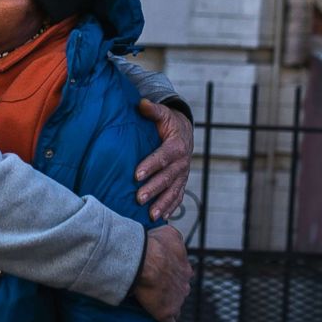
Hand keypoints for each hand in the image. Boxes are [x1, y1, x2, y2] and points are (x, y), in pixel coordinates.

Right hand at [130, 225, 192, 321]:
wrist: (144, 260)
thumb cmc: (154, 245)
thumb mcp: (170, 234)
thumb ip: (175, 239)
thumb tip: (174, 240)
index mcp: (185, 269)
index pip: (181, 274)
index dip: (170, 273)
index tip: (160, 272)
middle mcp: (184, 285)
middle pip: (179, 290)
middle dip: (169, 289)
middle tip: (154, 286)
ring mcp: (177, 301)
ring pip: (174, 305)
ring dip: (165, 304)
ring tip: (151, 302)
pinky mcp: (167, 313)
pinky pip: (168, 321)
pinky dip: (163, 320)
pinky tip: (154, 316)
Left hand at [136, 99, 192, 220]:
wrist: (184, 132)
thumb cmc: (169, 123)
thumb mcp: (163, 114)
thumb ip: (152, 110)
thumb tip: (142, 103)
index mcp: (176, 146)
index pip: (162, 157)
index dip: (150, 166)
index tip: (137, 175)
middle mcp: (182, 163)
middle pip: (167, 178)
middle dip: (153, 189)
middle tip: (138, 198)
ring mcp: (182, 175)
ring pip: (173, 191)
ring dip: (162, 203)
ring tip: (151, 215)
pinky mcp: (181, 183)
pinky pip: (178, 197)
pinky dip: (171, 208)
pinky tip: (161, 217)